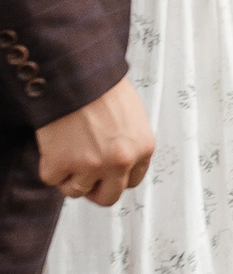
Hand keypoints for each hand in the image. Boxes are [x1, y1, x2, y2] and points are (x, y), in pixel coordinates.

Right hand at [35, 78, 153, 204]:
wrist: (76, 76)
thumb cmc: (102, 89)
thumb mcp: (132, 117)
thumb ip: (129, 142)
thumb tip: (120, 162)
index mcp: (143, 148)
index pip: (131, 182)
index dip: (114, 178)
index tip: (104, 174)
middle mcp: (120, 162)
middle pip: (108, 197)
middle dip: (94, 189)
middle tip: (83, 175)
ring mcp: (90, 166)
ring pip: (76, 190)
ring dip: (69, 175)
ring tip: (68, 150)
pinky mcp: (61, 165)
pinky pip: (51, 178)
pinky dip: (49, 164)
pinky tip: (55, 144)